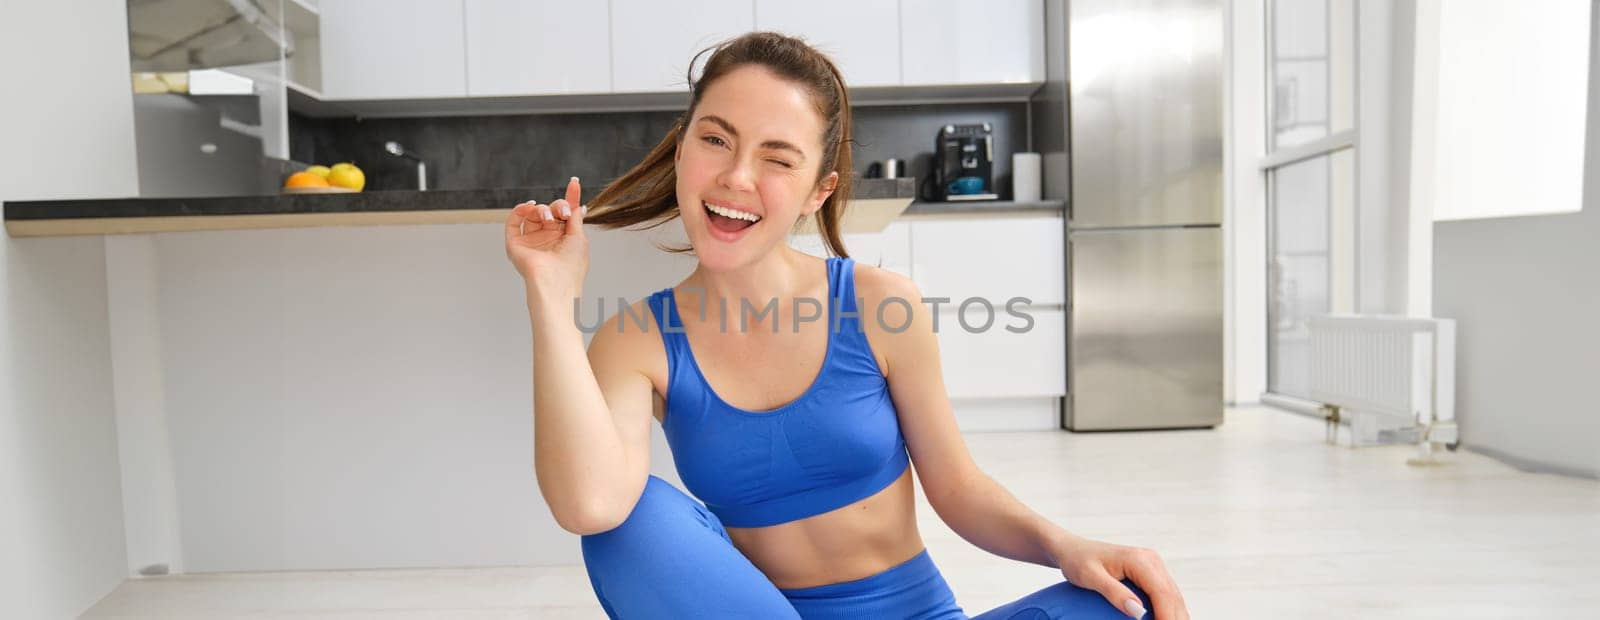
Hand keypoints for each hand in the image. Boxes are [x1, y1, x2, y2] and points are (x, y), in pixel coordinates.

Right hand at [505, 177, 588, 298]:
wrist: (555, 282)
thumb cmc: (571, 265)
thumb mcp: (579, 237)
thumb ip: (575, 218)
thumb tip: (580, 206)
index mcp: (563, 238)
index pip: (565, 214)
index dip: (570, 198)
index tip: (574, 181)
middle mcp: (546, 239)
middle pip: (550, 211)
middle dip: (558, 206)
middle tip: (563, 212)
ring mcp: (531, 241)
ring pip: (532, 214)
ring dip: (541, 209)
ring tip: (549, 217)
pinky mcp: (515, 244)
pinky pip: (513, 222)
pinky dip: (519, 210)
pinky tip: (529, 206)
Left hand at [1050, 534, 1186, 619]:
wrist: (1073, 549)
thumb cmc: (1077, 560)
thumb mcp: (1090, 576)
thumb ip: (1114, 593)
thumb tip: (1138, 612)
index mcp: (1140, 560)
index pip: (1162, 593)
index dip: (1167, 616)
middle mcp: (1152, 561)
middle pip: (1172, 596)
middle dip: (1174, 618)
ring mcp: (1153, 567)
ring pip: (1173, 596)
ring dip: (1175, 616)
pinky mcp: (1150, 574)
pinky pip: (1165, 595)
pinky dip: (1168, 611)